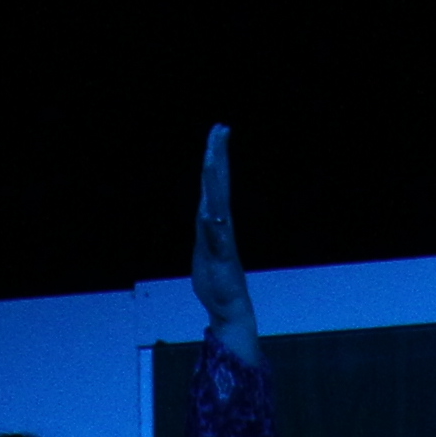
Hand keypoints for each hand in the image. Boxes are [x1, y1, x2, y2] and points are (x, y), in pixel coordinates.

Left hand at [190, 124, 258, 364]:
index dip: (216, 156)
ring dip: (215, 182)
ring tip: (213, 158)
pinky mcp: (221, 259)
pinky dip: (213, 224)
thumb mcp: (206, 248)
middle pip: (218, 184)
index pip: (215, 182)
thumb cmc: (216, 280)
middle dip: (218, 156)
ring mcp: (221, 241)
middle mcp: (221, 226)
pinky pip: (216, 238)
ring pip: (217, 205)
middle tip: (220, 128)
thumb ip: (207, 229)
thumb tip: (207, 213)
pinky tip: (209, 210)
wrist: (228, 308)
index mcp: (215, 221)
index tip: (219, 130)